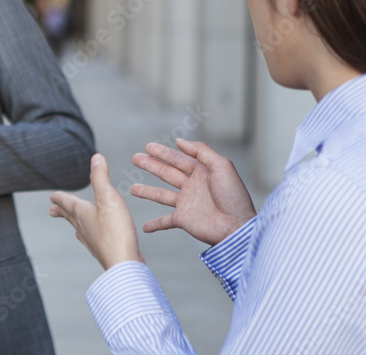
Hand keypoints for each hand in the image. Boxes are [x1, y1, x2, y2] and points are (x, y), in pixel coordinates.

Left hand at [49, 154, 142, 269]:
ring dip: (73, 222)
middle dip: (61, 210)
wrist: (124, 265)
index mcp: (82, 213)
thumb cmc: (116, 232)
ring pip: (79, 228)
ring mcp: (92, 240)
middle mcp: (83, 227)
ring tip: (71, 222)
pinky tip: (93, 238)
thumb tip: (96, 157)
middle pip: (69, 216)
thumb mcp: (109, 198)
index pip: (66, 202)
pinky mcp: (103, 250)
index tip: (51, 196)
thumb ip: (101, 178)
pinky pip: (91, 238)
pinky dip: (88, 234)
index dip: (59, 197)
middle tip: (51, 210)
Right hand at [130, 138, 255, 245]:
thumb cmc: (233, 197)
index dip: (163, 152)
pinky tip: (145, 227)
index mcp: (202, 173)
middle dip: (151, 165)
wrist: (236, 227)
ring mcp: (186, 204)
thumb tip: (180, 141)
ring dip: (147, 191)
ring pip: (162, 195)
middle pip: (167, 173)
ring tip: (132, 188)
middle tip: (135, 158)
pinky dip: (154, 224)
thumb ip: (201, 151)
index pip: (179, 159)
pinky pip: (165, 221)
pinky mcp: (183, 219)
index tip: (148, 146)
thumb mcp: (222, 166)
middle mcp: (192, 187)